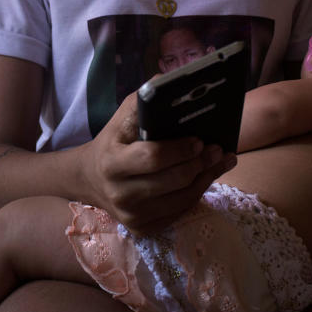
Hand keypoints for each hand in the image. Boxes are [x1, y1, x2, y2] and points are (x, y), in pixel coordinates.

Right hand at [82, 92, 236, 233]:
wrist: (89, 179)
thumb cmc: (113, 142)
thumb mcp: (120, 118)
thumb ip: (144, 101)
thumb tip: (172, 83)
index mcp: (112, 163)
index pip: (153, 158)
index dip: (180, 149)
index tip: (199, 139)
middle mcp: (120, 193)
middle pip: (172, 181)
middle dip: (200, 164)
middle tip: (219, 149)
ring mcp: (131, 216)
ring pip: (181, 199)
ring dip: (206, 179)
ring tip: (222, 161)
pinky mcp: (142, 229)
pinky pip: (179, 212)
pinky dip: (197, 193)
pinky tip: (208, 177)